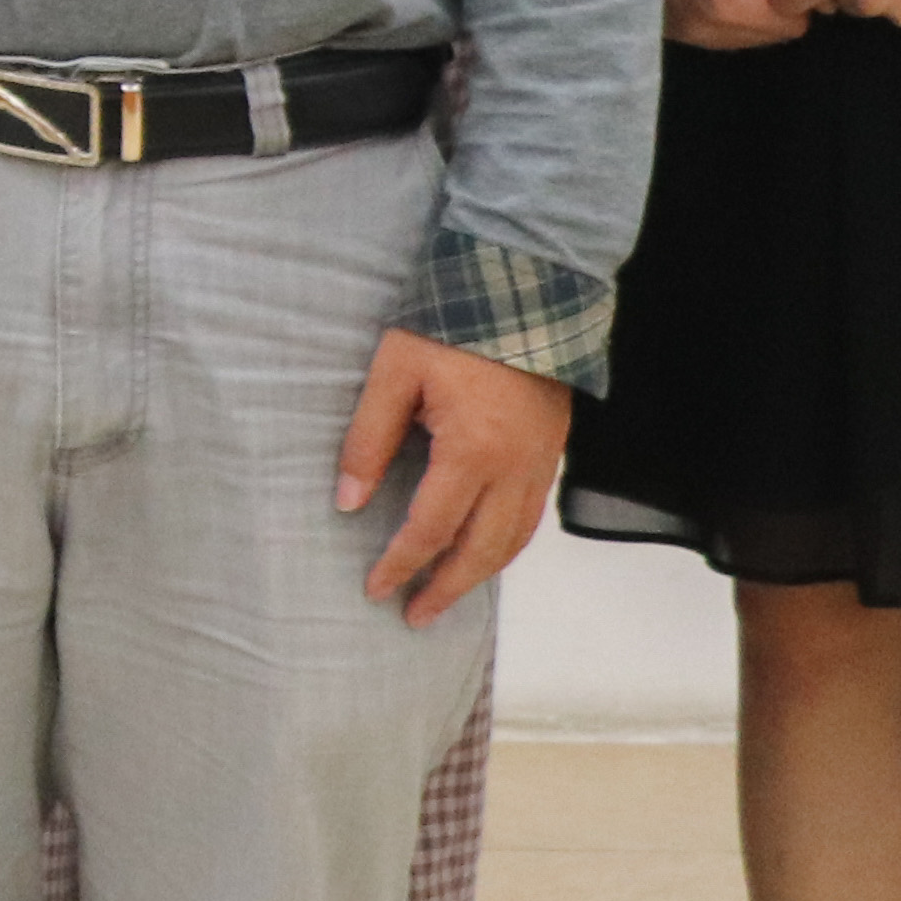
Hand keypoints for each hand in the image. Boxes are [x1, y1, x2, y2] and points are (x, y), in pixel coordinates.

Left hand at [337, 328, 573, 620]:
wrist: (523, 286)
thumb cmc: (450, 324)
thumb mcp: (393, 374)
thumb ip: (368, 440)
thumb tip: (348, 502)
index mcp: (474, 452)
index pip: (431, 529)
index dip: (401, 564)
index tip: (376, 589)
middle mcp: (516, 468)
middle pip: (482, 551)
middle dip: (447, 588)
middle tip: (415, 615)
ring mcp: (541, 461)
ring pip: (515, 540)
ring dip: (480, 573)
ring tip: (447, 594)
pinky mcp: (552, 449)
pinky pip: (532, 515)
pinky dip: (507, 544)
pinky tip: (485, 549)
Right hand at [661, 0, 822, 49]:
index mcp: (727, 10)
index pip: (793, 24)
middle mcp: (700, 32)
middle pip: (767, 35)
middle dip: (770, 4)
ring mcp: (680, 32)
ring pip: (741, 36)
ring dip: (745, 10)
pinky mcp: (668, 26)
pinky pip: (713, 31)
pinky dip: (719, 12)